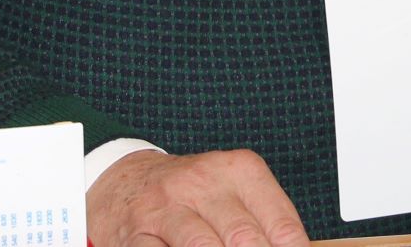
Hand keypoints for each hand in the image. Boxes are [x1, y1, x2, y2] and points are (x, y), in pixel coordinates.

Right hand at [87, 148, 312, 246]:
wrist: (128, 179)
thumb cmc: (195, 193)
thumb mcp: (234, 192)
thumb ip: (265, 223)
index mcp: (239, 170)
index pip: (281, 224)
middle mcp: (203, 182)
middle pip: (244, 238)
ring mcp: (167, 206)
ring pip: (202, 246)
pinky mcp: (138, 231)